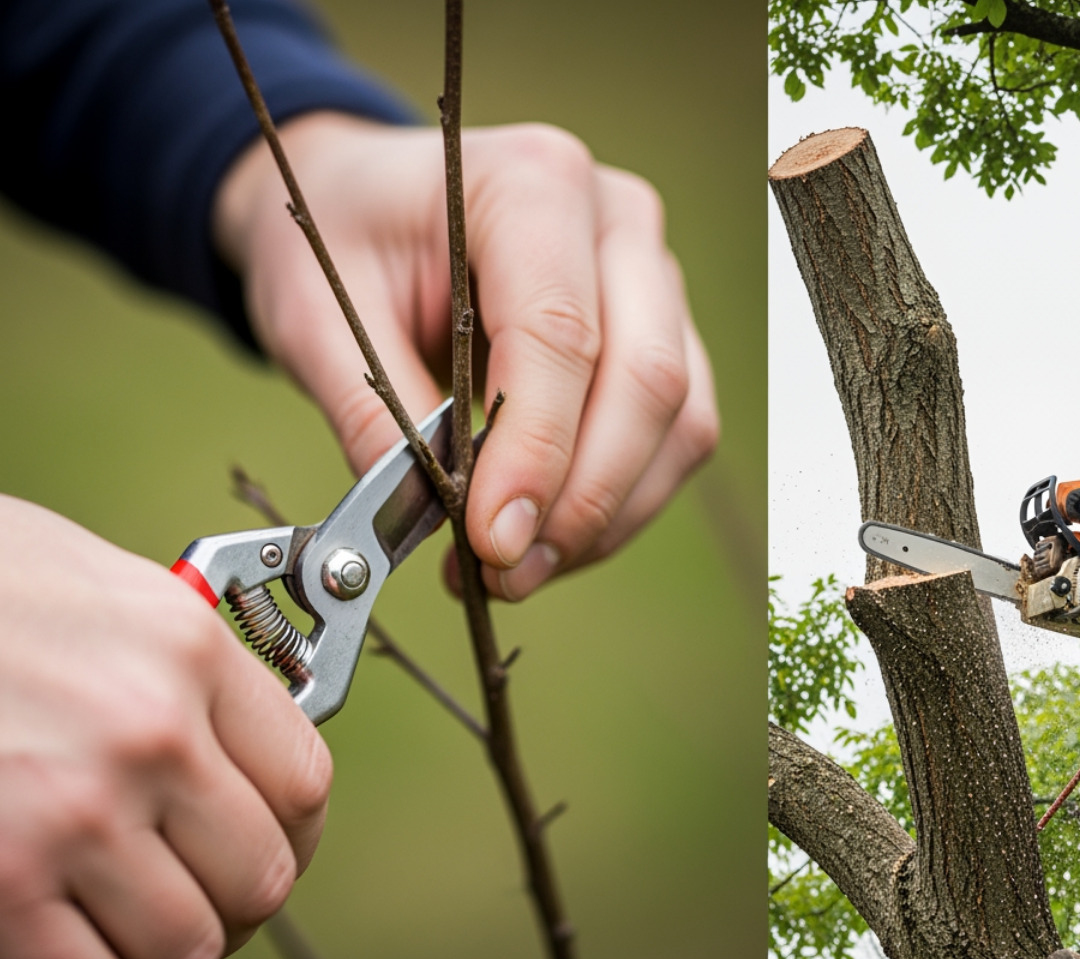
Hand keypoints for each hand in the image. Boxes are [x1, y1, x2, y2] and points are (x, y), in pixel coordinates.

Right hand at [0, 498, 330, 958]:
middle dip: (229, 909)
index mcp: (190, 654)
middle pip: (259, 878)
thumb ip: (184, 671)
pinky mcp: (0, 883)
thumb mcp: (108, 593)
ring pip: (185, 949)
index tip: (262, 850)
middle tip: (188, 907)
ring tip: (126, 945)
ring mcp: (77, 814)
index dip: (290, 837)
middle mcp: (152, 734)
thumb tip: (232, 746)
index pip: (302, 785)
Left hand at [216, 114, 719, 600]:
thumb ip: (372, 411)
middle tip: (507, 571)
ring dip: (609, 515)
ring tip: (518, 570)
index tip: (491, 540)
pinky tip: (552, 538)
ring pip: (680, 419)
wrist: (370, 207)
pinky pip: (678, 435)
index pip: (562, 332)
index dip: (537, 449)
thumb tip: (425, 524)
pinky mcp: (669, 333)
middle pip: (647, 379)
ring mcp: (656, 276)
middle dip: (584, 498)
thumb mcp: (315, 312)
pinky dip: (623, 504)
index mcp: (532, 182)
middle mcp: (619, 220)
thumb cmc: (343, 243)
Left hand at [1054, 467, 1079, 523]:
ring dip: (1072, 519)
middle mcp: (1061, 488)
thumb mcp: (1077, 499)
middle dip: (1065, 519)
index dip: (1057, 516)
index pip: (1051, 506)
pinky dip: (1076, 518)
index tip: (1065, 523)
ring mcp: (1065, 490)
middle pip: (1056, 510)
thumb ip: (1066, 506)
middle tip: (1076, 520)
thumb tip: (1057, 518)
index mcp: (1061, 488)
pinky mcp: (1072, 494)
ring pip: (1062, 512)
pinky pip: (1069, 512)